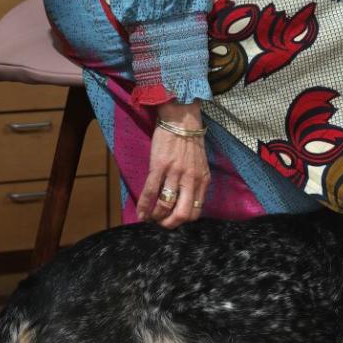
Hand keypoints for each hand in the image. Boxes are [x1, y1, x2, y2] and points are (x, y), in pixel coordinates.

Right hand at [136, 106, 209, 229]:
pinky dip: (144, 206)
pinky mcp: (159, 166)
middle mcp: (191, 179)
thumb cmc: (190, 141)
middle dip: (170, 224)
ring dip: (156, 217)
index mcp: (202, 180)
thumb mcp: (200, 164)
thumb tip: (185, 199)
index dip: (184, 220)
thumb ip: (195, 182)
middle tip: (161, 224)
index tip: (174, 220)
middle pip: (183, 214)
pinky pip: (150, 192)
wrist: (181, 118)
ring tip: (149, 218)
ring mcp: (175, 174)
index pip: (197, 211)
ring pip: (165, 206)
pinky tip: (140, 213)